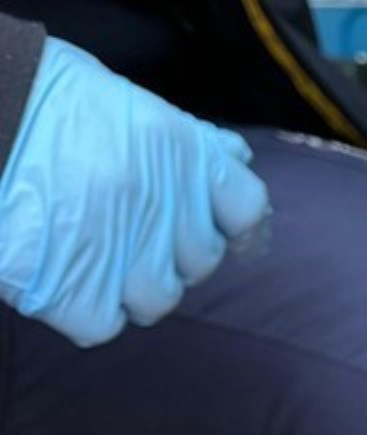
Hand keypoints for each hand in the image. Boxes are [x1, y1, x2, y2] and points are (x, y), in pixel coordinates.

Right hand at [0, 38, 270, 346]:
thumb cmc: (39, 99)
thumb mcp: (124, 102)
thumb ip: (184, 141)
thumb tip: (234, 157)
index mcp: (179, 150)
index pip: (246, 207)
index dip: (237, 226)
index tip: (227, 236)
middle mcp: (161, 202)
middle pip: (200, 261)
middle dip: (168, 253)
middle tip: (122, 231)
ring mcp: (121, 249)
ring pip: (157, 300)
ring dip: (128, 287)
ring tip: (86, 254)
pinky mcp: (71, 289)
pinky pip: (102, 324)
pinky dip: (82, 310)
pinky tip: (57, 277)